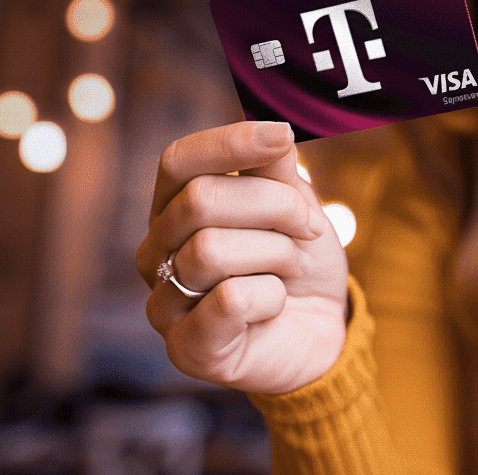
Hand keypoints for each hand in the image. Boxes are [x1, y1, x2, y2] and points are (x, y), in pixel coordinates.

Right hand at [135, 120, 349, 394]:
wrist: (321, 330)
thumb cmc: (298, 263)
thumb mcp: (295, 205)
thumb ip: (275, 168)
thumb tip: (272, 129)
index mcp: (174, 209)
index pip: (177, 161)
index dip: (229, 142)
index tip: (282, 137)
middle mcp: (155, 253)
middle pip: (200, 200)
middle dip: (275, 207)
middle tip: (307, 230)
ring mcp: (163, 303)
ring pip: (211, 249)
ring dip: (276, 254)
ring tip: (290, 270)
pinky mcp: (186, 348)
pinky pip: (229, 299)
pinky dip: (272, 296)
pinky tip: (275, 305)